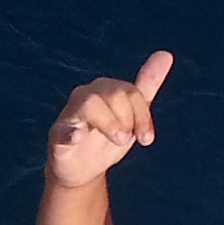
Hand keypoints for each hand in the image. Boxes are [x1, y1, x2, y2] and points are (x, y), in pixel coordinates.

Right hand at [46, 50, 173, 188]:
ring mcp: (70, 114)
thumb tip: (166, 54)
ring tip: (118, 141)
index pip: (129, 91)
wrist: (82, 170)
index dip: (142, 115)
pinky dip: (70, 132)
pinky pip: (61, 130)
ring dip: (110, 123)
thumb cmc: (106, 138)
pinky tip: (78, 137)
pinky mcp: (56, 136)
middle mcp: (86, 95)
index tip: (147, 139)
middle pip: (114, 94)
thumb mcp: (131, 114)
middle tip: (127, 140)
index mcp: (104, 89)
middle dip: (128, 118)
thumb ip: (146, 86)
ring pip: (90, 104)